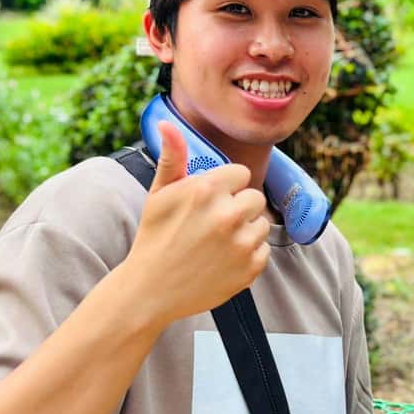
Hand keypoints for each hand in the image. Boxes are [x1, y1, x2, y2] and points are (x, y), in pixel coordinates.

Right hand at [123, 121, 270, 324]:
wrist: (149, 290)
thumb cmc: (154, 236)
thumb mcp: (159, 194)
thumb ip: (172, 157)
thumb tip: (167, 124)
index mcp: (208, 190)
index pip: (241, 174)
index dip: (225, 188)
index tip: (207, 203)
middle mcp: (229, 214)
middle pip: (255, 198)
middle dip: (237, 208)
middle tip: (211, 225)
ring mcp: (242, 243)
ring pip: (262, 224)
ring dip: (245, 231)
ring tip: (215, 244)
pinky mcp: (251, 268)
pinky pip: (263, 250)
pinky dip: (248, 256)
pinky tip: (223, 261)